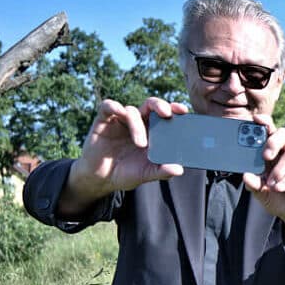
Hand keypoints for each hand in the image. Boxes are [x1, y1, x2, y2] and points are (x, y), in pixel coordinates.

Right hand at [71, 98, 187, 194]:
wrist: (101, 178)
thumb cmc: (127, 173)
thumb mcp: (146, 173)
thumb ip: (161, 171)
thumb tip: (179, 170)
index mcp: (153, 131)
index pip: (166, 115)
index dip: (175, 109)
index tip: (184, 111)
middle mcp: (139, 122)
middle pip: (151, 105)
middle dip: (160, 105)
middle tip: (167, 113)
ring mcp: (121, 120)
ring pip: (132, 111)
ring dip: (137, 125)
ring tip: (141, 144)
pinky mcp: (104, 120)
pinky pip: (109, 106)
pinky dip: (114, 106)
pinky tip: (119, 112)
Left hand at [242, 115, 284, 233]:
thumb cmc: (278, 198)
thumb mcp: (261, 193)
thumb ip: (254, 185)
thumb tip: (246, 175)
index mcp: (272, 155)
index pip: (269, 134)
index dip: (264, 123)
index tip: (255, 119)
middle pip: (284, 135)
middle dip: (273, 141)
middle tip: (265, 155)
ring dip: (278, 171)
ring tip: (271, 185)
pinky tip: (278, 188)